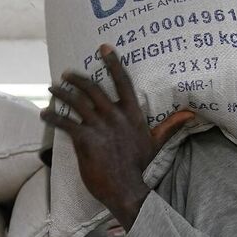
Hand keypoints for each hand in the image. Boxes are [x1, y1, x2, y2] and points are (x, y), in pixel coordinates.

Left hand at [40, 44, 197, 228]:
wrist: (128, 189)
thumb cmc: (141, 167)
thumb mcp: (157, 142)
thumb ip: (171, 125)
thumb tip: (191, 114)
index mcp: (132, 114)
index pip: (123, 81)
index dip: (113, 63)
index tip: (103, 48)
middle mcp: (115, 116)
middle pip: (93, 88)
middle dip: (77, 78)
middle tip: (67, 74)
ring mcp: (99, 127)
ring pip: (76, 102)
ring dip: (62, 93)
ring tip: (52, 88)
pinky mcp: (85, 140)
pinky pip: (65, 123)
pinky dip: (52, 117)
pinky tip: (44, 114)